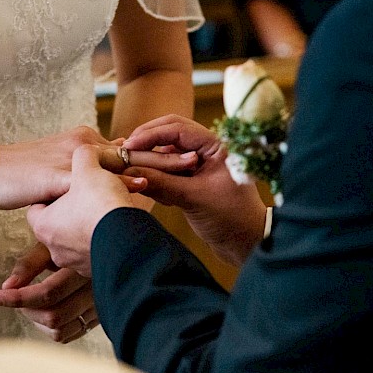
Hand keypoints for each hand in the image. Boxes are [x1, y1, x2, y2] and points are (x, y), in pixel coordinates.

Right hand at [0, 127, 195, 209]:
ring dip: (156, 165)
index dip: (158, 155)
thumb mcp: (56, 174)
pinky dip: (123, 183)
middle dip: (167, 156)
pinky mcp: (61, 174)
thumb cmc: (19, 178)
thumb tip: (101, 189)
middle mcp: (84, 143)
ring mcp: (73, 157)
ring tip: (185, 169)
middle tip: (199, 159)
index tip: (186, 159)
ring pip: (123, 161)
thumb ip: (81, 177)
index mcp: (85, 143)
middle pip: (134, 150)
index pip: (129, 149)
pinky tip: (144, 187)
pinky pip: (97, 179)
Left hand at [0, 243, 98, 342]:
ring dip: (37, 320)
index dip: (16, 298)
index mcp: (82, 269)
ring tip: (30, 303)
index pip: (47, 293)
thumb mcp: (50, 245)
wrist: (103, 243)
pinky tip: (45, 311)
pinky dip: (50, 328)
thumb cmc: (72, 240)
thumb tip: (7, 286)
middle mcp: (94, 290)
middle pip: (53, 315)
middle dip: (26, 309)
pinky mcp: (99, 317)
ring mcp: (98, 306)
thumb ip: (28, 265)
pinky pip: (69, 334)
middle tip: (15, 296)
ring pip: (60, 329)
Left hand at [28, 145, 138, 275]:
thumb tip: (87, 151)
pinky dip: (104, 240)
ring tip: (105, 210)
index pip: (38, 207)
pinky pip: (97, 251)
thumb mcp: (89, 169)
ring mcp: (76, 263)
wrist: (129, 240)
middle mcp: (55, 248)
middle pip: (58, 224)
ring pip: (78, 240)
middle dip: (73, 211)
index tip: (66, 187)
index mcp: (43, 225)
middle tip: (88, 197)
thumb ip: (84, 155)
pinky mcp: (97, 270)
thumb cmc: (101, 205)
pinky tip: (117, 226)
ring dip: (89, 226)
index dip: (52, 193)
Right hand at [123, 115, 267, 265]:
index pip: (177, 128)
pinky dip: (156, 176)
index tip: (129, 146)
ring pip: (166, 151)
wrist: (247, 244)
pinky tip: (152, 190)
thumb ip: (161, 183)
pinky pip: (167, 170)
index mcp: (216, 145)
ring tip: (133, 173)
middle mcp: (208, 149)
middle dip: (147, 142)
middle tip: (125, 153)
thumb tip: (129, 172)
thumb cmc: (231, 219)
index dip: (150, 135)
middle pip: (169, 133)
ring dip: (150, 160)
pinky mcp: (192, 179)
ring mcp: (200, 163)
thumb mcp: (193, 199)